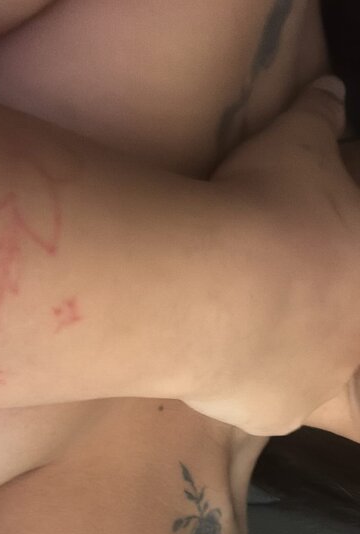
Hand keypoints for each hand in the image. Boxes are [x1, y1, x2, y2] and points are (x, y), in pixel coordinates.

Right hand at [184, 77, 359, 436]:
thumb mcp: (298, 141)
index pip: (358, 280)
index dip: (345, 278)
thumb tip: (331, 91)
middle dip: (328, 323)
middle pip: (351, 341)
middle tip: (293, 308)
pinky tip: (219, 374)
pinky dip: (248, 396)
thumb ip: (319, 118)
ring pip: (326, 388)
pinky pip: (268, 411)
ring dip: (301, 369)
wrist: (216, 285)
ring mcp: (319, 380)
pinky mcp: (274, 414)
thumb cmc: (270, 205)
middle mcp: (355, 334)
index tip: (322, 270)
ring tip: (254, 344)